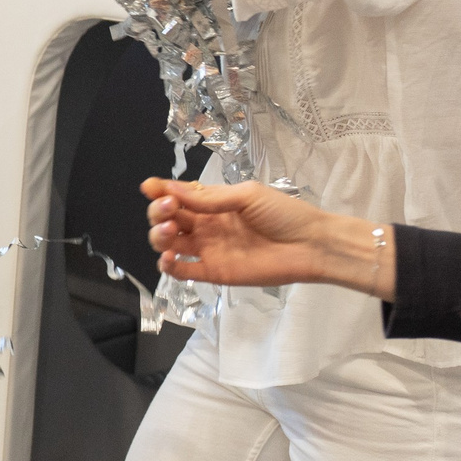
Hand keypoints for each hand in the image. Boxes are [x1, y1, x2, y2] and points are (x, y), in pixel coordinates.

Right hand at [144, 178, 381, 292]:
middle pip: (168, 219)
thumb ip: (209, 198)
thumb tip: (171, 190)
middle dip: (159, 212)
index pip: (178, 196)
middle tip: (168, 209)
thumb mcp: (246, 196)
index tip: (149, 188)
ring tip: (168, 232)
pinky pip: (182, 271)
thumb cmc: (283, 214)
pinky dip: (169, 266)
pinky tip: (169, 258)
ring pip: (169, 243)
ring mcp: (207, 250)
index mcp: (214, 203)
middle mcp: (206, 225)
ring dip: (159, 236)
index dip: (160, 191)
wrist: (310, 245)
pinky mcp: (212, 273)